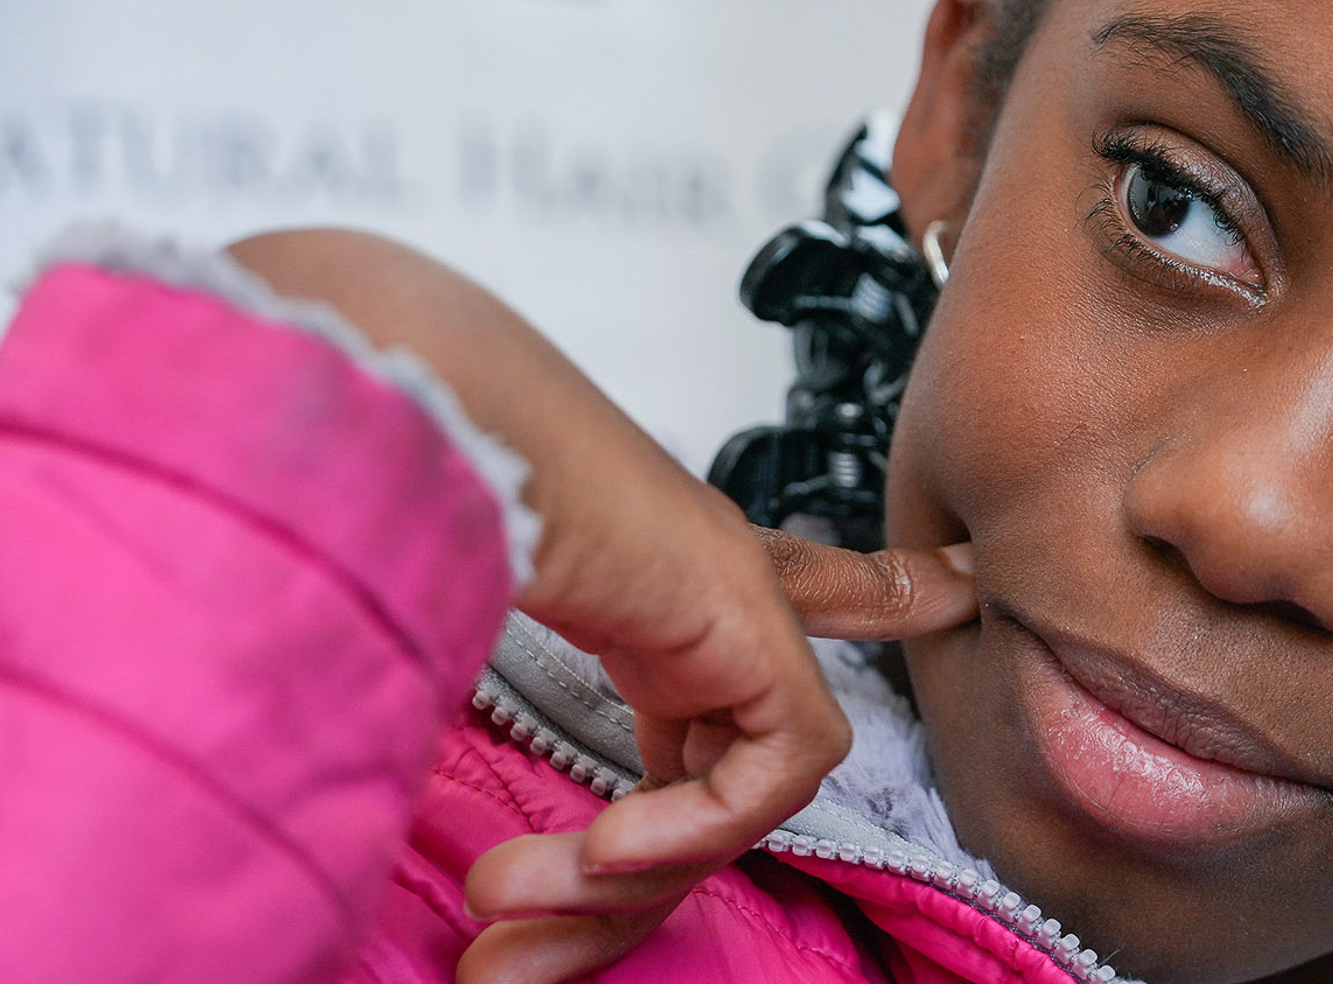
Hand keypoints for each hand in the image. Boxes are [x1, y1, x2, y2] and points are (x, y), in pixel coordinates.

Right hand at [223, 231, 977, 983]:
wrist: (402, 404)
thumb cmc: (393, 482)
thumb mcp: (435, 620)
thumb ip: (438, 699)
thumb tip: (376, 816)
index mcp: (647, 561)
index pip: (790, 577)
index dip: (871, 590)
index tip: (956, 578)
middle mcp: (700, 573)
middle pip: (731, 758)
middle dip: (633, 885)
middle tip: (507, 962)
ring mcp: (729, 588)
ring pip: (745, 789)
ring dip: (619, 890)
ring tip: (503, 925)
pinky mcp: (743, 608)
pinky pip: (779, 767)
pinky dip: (691, 833)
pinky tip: (602, 849)